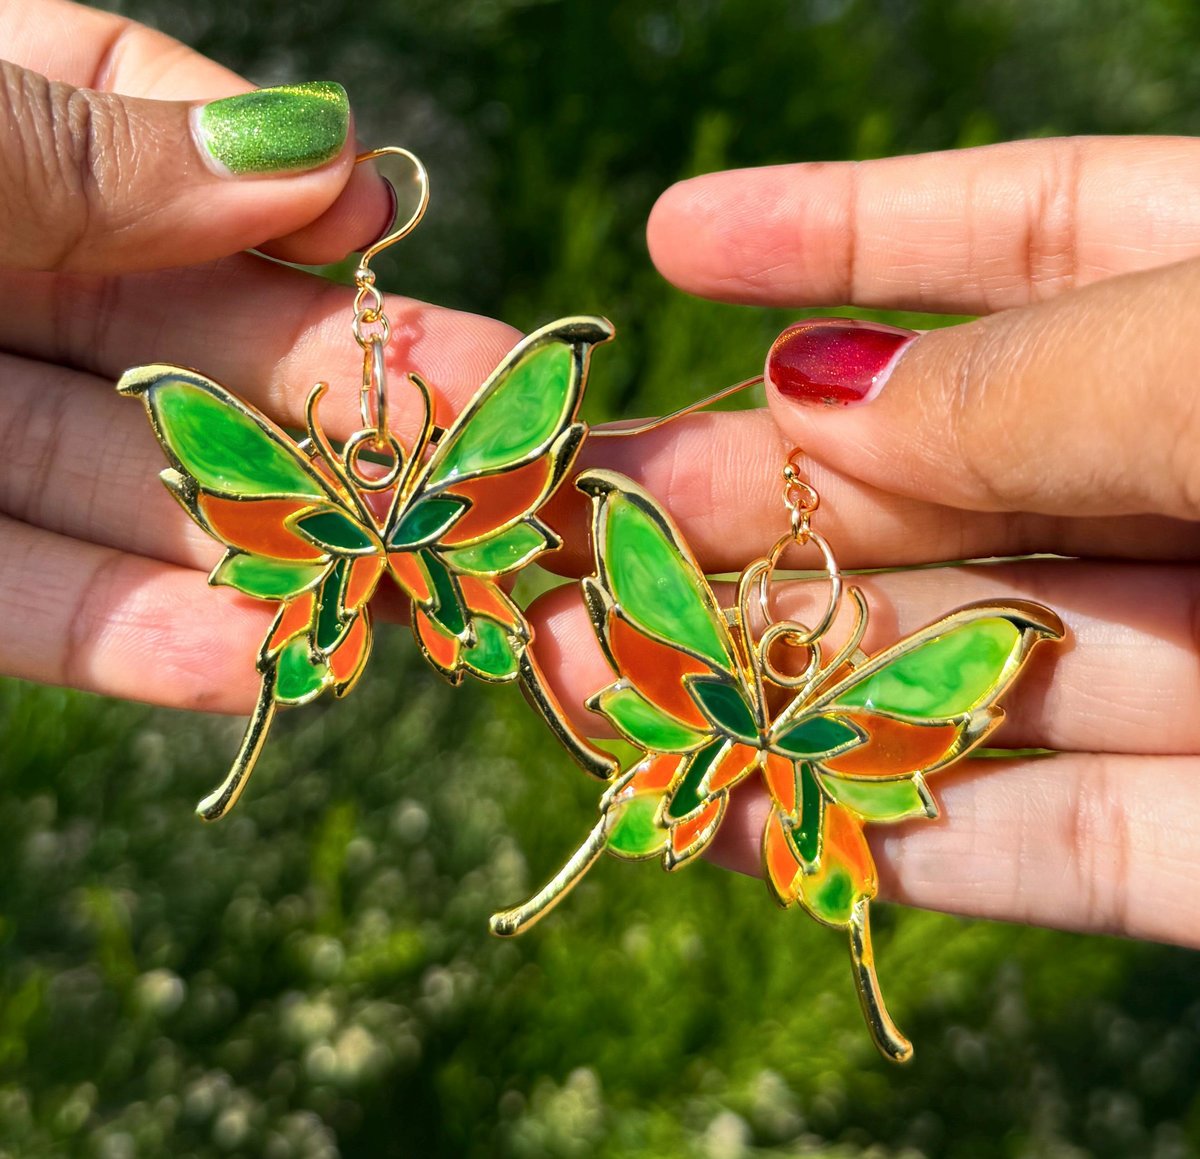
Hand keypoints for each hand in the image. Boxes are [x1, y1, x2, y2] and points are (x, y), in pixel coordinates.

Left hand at [0, 0, 518, 708]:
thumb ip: (99, 142)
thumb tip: (329, 158)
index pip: (164, 144)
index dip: (285, 195)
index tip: (377, 229)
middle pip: (195, 351)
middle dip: (339, 414)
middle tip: (487, 467)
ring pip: (136, 496)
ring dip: (269, 554)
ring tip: (403, 601)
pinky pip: (25, 606)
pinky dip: (132, 639)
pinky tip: (247, 666)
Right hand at [530, 137, 1199, 949]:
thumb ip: (1055, 378)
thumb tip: (819, 385)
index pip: (1034, 239)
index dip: (844, 231)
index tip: (675, 236)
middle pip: (958, 481)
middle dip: (765, 488)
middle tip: (581, 501)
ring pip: (965, 669)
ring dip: (773, 671)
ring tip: (580, 661)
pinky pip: (1046, 839)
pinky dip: (878, 828)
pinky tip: (710, 811)